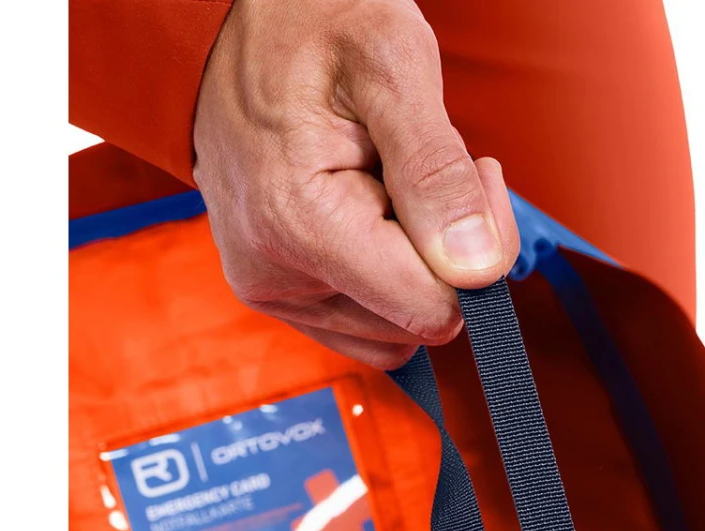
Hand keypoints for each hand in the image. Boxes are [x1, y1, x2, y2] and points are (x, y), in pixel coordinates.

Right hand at [192, 0, 519, 367]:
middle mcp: (277, 275)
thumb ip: (437, 171)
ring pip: (399, 326)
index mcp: (299, 224)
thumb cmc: (306, 21)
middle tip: (426, 164)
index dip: (478, 252)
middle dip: (446, 252)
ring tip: (388, 177)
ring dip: (417, 263)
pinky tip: (374, 212)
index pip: (434, 307)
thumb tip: (477, 268)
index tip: (475, 173)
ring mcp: (275, 291)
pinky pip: (371, 324)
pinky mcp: (281, 295)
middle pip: (419, 318)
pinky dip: (390, 278)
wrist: (226, 20)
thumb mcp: (391, 62)